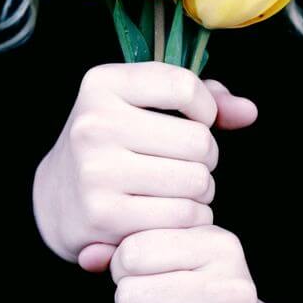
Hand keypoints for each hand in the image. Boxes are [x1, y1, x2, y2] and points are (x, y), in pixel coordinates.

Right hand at [32, 61, 257, 270]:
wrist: (54, 199)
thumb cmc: (113, 144)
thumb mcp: (145, 105)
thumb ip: (203, 99)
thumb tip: (248, 112)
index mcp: (103, 84)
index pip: (184, 86)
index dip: (206, 108)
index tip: (195, 121)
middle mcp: (94, 123)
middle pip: (199, 141)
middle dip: (206, 157)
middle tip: (185, 164)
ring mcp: (96, 169)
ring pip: (196, 181)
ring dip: (201, 190)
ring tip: (179, 189)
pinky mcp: (104, 214)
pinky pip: (182, 215)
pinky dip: (190, 218)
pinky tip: (172, 212)